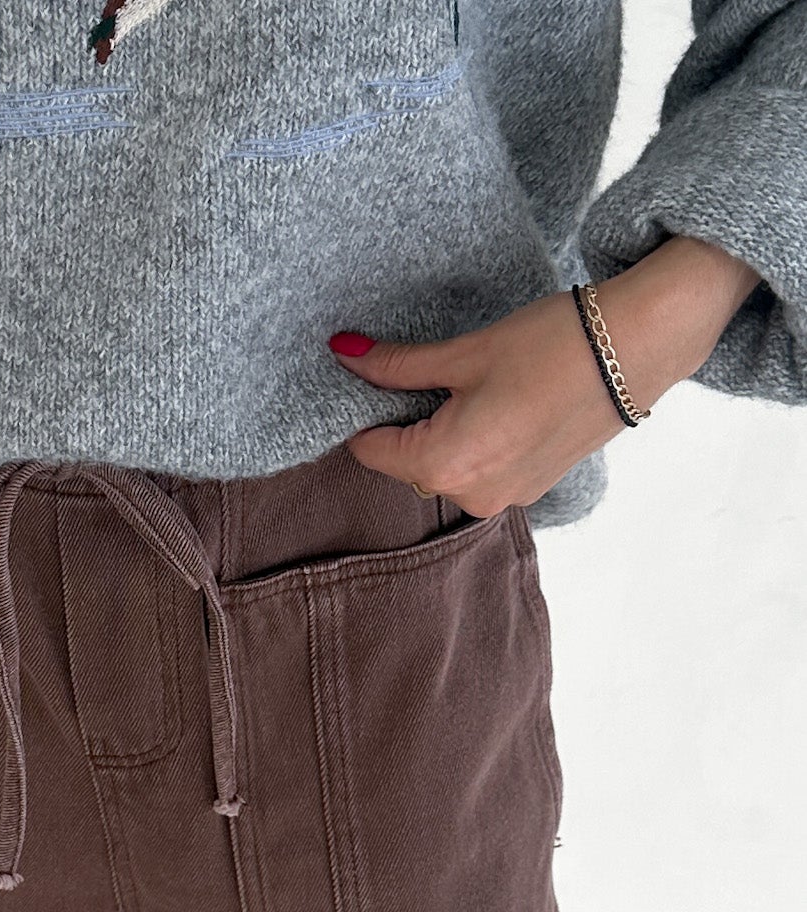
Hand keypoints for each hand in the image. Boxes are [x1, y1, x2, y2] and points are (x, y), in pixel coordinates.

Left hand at [331, 235, 761, 515]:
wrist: (637, 348)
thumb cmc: (552, 344)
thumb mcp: (466, 352)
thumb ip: (397, 365)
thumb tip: (341, 352)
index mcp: (446, 466)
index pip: (372, 452)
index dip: (365, 413)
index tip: (374, 379)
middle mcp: (471, 498)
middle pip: (408, 464)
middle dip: (408, 424)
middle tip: (432, 373)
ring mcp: (504, 500)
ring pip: (445, 470)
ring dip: (443, 434)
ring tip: (474, 385)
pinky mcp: (530, 490)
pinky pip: (480, 473)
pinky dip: (476, 444)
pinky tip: (501, 403)